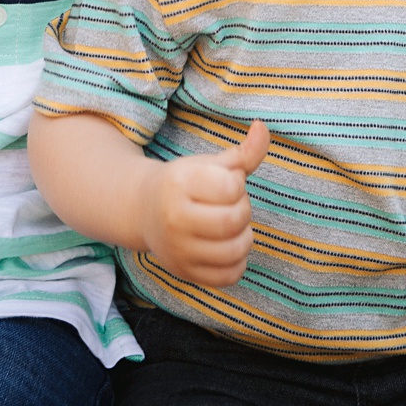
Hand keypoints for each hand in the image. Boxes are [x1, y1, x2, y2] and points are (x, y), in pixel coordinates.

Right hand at [139, 120, 268, 286]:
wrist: (143, 211)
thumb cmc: (185, 183)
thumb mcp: (210, 163)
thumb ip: (243, 151)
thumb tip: (263, 128)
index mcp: (179, 184)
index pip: (231, 187)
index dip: (238, 183)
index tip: (227, 183)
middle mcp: (174, 219)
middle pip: (233, 221)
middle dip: (243, 210)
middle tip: (232, 205)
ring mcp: (178, 250)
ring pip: (234, 251)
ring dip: (244, 237)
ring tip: (232, 226)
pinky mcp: (185, 272)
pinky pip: (228, 276)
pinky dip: (237, 263)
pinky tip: (228, 247)